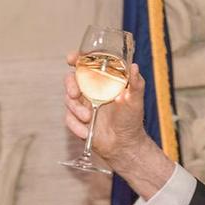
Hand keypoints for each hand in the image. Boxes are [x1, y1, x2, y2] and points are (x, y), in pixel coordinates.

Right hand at [63, 52, 173, 196]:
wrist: (124, 145)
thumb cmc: (132, 120)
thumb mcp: (136, 101)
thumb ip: (136, 84)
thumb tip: (134, 66)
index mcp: (103, 81)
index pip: (87, 64)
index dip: (77, 58)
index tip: (72, 59)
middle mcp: (91, 90)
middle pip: (71, 79)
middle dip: (69, 85)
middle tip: (75, 94)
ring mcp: (82, 105)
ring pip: (68, 99)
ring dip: (75, 109)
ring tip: (88, 118)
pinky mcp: (77, 119)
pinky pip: (68, 118)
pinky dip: (74, 125)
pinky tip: (85, 132)